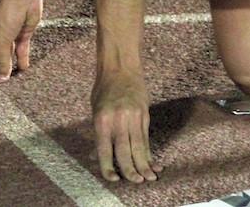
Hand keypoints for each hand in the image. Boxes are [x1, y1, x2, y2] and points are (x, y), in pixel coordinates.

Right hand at [0, 0, 42, 81]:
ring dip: (10, 65)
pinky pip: (21, 49)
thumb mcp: (2, 40)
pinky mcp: (22, 33)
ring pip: (8, 53)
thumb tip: (0, 79)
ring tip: (11, 81)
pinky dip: (22, 59)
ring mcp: (9, 33)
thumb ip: (2, 61)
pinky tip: (22, 70)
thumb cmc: (7, 13)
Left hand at [91, 67, 162, 183]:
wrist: (120, 67)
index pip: (105, 151)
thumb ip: (100, 132)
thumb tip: (103, 155)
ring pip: (139, 146)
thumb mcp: (96, 110)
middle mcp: (118, 120)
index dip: (109, 168)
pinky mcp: (144, 114)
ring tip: (149, 178)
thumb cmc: (104, 88)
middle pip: (125, 152)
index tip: (114, 179)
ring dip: (144, 164)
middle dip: (131, 170)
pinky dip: (149, 151)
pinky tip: (153, 162)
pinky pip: (146, 137)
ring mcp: (133, 117)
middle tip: (136, 182)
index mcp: (102, 120)